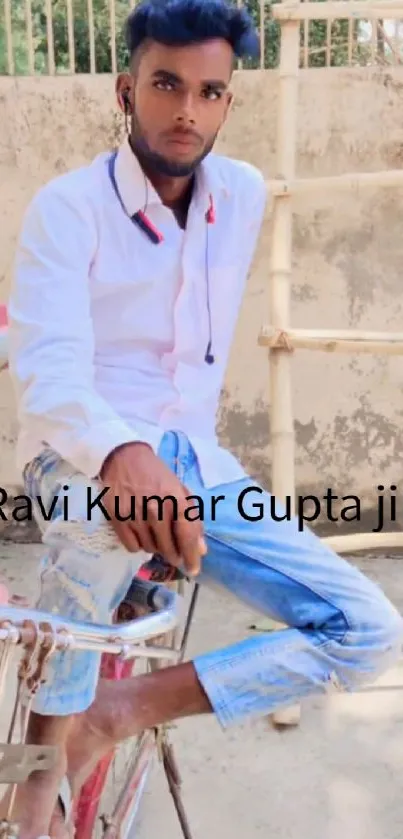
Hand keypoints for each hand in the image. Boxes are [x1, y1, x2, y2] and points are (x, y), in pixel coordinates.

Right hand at [99, 442, 206, 575]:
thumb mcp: (180, 491)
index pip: (187, 536)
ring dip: (155, 547)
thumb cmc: (156, 474)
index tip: (193, 570)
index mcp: (176, 499)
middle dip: (174, 555)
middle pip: (168, 548)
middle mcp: (156, 508)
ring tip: (155, 535)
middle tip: (174, 553)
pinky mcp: (117, 518)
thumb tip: (201, 549)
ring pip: (150, 548)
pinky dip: (138, 545)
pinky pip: (132, 546)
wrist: (124, 457)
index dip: (191, 557)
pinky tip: (140, 533)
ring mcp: (135, 514)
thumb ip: (192, 519)